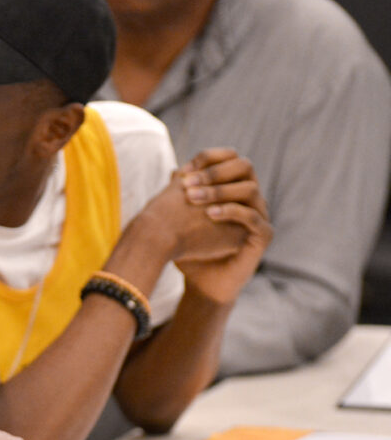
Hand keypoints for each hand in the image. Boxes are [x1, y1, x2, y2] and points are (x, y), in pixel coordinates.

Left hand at [175, 149, 272, 303]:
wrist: (201, 282)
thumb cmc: (190, 248)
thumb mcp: (182, 219)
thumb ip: (181, 195)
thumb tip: (176, 171)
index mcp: (234, 188)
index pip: (230, 158)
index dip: (209, 158)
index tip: (184, 171)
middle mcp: (250, 198)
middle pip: (244, 167)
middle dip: (214, 172)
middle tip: (188, 183)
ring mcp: (260, 215)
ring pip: (250, 189)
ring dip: (220, 191)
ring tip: (193, 199)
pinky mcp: (264, 236)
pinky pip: (253, 217)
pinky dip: (232, 212)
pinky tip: (210, 214)